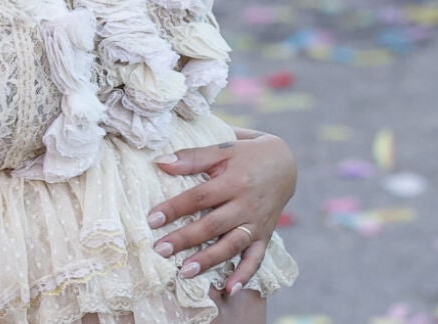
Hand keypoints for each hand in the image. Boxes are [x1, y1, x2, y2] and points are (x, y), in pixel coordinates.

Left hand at [145, 127, 295, 294]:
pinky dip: (244, 274)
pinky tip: (229, 289)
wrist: (285, 164)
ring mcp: (256, 223)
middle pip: (213, 225)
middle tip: (160, 250)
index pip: (199, 197)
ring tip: (185, 272)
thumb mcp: (223, 149)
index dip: (175, 208)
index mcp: (234, 181)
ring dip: (209, 260)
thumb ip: (193, 157)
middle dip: (186, 239)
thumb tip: (160, 161)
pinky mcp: (264, 235)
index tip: (152, 220)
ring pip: (232, 245)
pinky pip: (256, 258)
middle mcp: (246, 205)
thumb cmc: (248, 155)